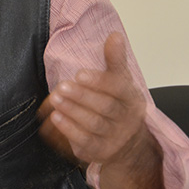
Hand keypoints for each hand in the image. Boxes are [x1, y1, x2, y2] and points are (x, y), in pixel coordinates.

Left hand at [38, 32, 163, 188]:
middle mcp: (127, 120)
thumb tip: (115, 36)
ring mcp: (115, 139)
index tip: (79, 73)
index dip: (99, 82)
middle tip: (61, 86)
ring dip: (72, 112)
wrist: (128, 143)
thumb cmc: (119, 105)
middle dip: (81, 97)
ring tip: (55, 100)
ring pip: (94, 126)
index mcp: (133, 99)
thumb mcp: (120, 81)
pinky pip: (85, 143)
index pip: (119, 89)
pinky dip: (69, 131)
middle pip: (105, 108)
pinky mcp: (101, 152)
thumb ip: (115, 59)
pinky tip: (56, 119)